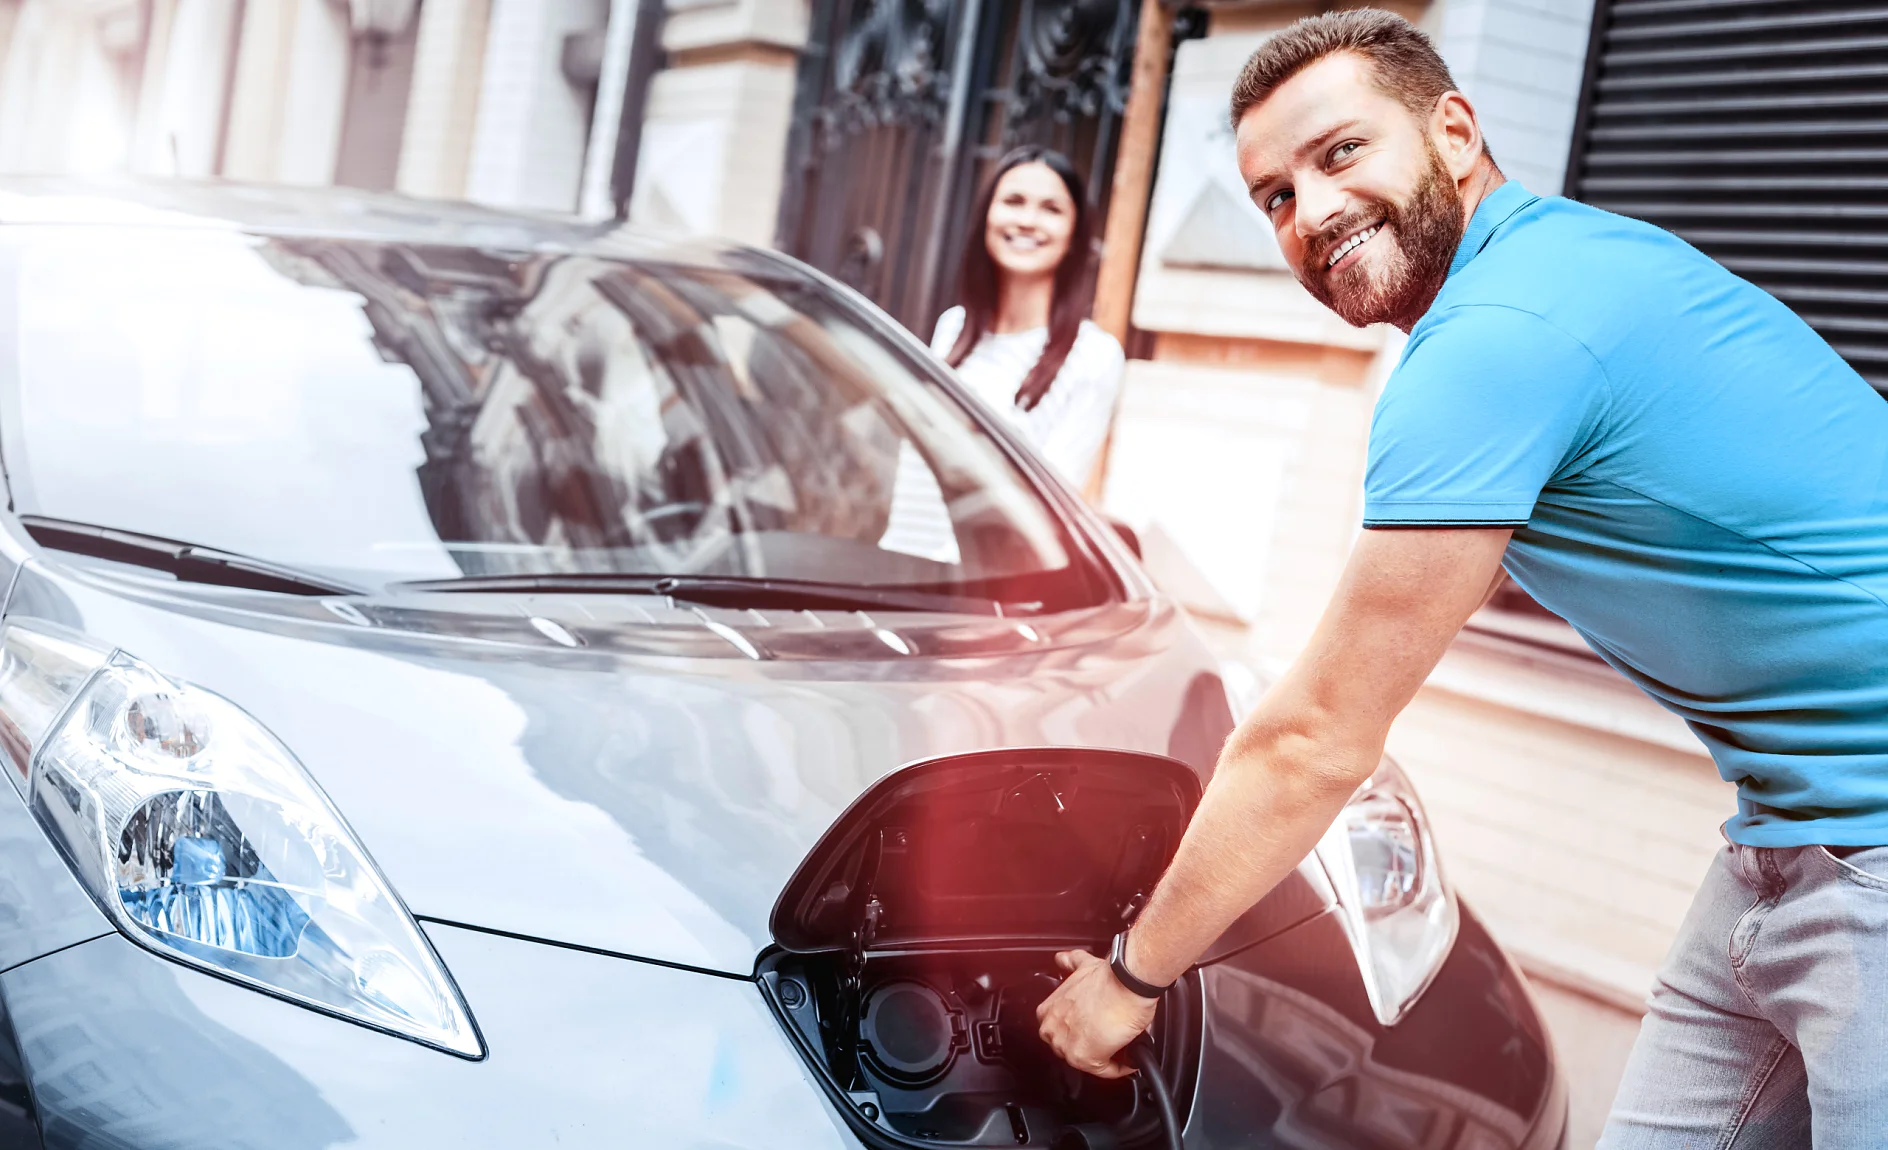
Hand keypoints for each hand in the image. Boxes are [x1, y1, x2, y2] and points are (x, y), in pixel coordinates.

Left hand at [1035, 949, 1158, 1078]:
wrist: (1127, 982)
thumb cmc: (1110, 976)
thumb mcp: (1081, 965)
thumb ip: (1069, 965)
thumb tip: (1065, 960)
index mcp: (1049, 1008)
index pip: (1060, 1029)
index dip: (1079, 1030)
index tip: (1094, 1029)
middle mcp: (1053, 1027)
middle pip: (1070, 1046)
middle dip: (1088, 1043)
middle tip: (1108, 1038)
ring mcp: (1066, 1044)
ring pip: (1085, 1059)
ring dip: (1103, 1055)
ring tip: (1120, 1048)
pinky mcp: (1085, 1058)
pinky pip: (1104, 1071)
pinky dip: (1118, 1068)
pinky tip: (1127, 1062)